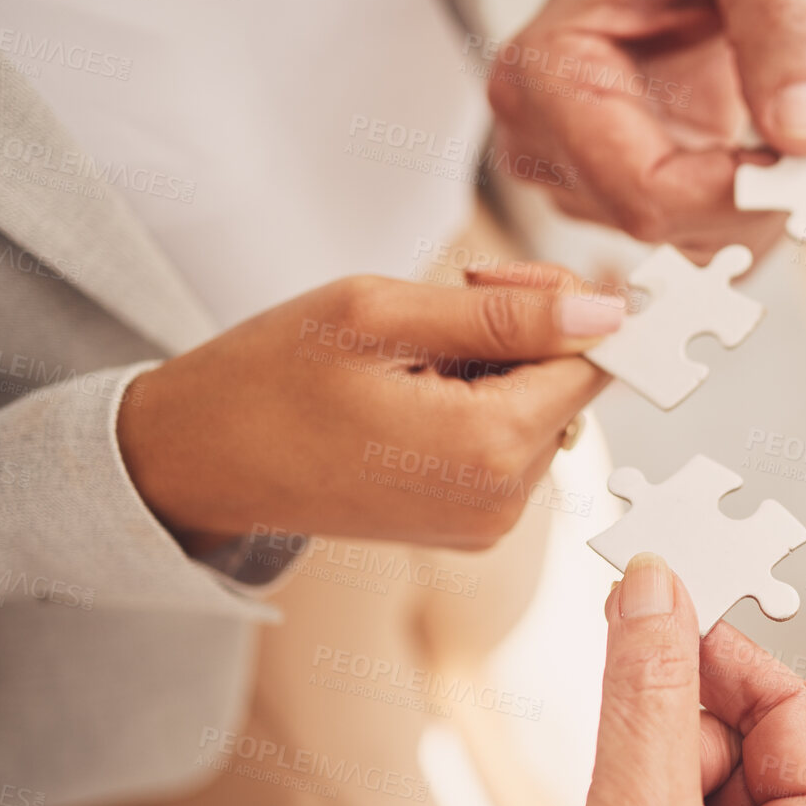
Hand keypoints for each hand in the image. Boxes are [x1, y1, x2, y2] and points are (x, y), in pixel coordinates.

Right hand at [116, 262, 620, 550]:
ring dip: (500, 372)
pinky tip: (419, 395)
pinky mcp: (471, 525)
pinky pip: (511, 448)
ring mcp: (487, 522)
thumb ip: (507, 313)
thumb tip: (607, 312)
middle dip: (527, 337)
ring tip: (416, 360)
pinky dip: (482, 408)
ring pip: (543, 415)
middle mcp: (501, 500)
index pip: (593, 363)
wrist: (198, 461)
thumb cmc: (269, 379)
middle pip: (571, 391)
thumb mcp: (383, 313)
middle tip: (442, 308)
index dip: (558, 307)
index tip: (492, 279)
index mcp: (486, 448)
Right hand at [438, 554, 805, 805]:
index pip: (794, 714)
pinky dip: (626, 798)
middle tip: (621, 681)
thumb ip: (649, 693)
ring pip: (698, 768)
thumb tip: (659, 589)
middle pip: (747, 736)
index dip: (723, 653)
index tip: (663, 593)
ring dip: (642, 767)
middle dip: (675, 720)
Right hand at [488, 0, 805, 255]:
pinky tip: (771, 139)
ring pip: (685, 242)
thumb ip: (782, 30)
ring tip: (795, 114)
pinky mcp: (613, 185)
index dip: (739, 198)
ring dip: (761, 201)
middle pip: (664, 227)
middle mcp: (541, 136)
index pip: (645, 194)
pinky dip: (750, 201)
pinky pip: (693, 231)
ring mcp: (573, 169)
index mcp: (549, 74)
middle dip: (758, 201)